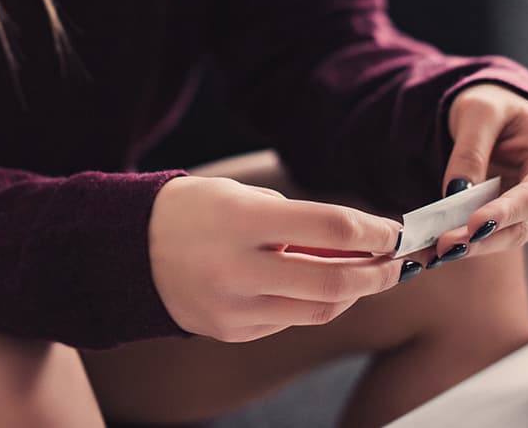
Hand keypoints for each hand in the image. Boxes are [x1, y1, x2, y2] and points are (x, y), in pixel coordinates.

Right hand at [148, 176, 418, 342]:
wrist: (131, 248)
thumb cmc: (197, 210)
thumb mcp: (244, 196)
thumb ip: (297, 221)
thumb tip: (360, 245)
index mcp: (241, 220)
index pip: (329, 229)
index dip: (373, 232)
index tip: (394, 232)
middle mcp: (237, 267)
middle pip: (332, 282)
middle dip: (376, 274)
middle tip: (397, 264)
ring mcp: (232, 306)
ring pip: (317, 310)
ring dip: (351, 293)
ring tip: (362, 274)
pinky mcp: (229, 331)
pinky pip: (288, 321)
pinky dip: (310, 303)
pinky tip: (314, 285)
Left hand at [432, 84, 527, 262]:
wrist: (497, 116)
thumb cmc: (498, 107)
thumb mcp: (480, 111)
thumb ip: (471, 150)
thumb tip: (455, 193)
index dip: (506, 213)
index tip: (476, 225)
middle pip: (523, 227)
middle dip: (484, 238)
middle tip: (446, 245)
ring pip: (507, 238)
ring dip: (473, 246)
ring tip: (437, 251)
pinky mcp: (513, 221)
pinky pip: (492, 236)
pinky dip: (467, 242)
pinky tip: (438, 249)